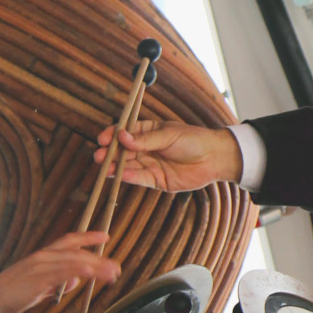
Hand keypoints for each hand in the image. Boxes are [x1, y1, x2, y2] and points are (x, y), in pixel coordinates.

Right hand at [0, 233, 120, 312]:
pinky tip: (90, 273)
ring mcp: (40, 266)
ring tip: (112, 273)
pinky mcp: (37, 279)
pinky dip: (78, 271)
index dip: (88, 237)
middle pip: (77, 253)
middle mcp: (43, 257)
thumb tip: (75, 282)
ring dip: (96, 267)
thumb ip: (57, 283)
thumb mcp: (39, 287)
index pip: (69, 241)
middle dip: (99, 259)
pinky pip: (61, 273)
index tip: (105, 235)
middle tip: (116, 267)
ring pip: (74, 262)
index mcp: (43, 256)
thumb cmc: (11, 296)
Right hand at [95, 119, 242, 192]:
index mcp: (150, 132)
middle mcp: (148, 149)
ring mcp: (151, 165)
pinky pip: (139, 178)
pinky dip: (129, 177)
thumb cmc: (193, 140)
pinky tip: (119, 175)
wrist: (214, 158)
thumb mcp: (168, 135)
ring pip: (129, 166)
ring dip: (116, 167)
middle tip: (98, 156)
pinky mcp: (157, 180)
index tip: (102, 139)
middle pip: (124, 151)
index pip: (126, 132)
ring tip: (104, 167)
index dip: (113, 135)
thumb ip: (145, 140)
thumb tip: (122, 137)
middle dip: (111, 153)